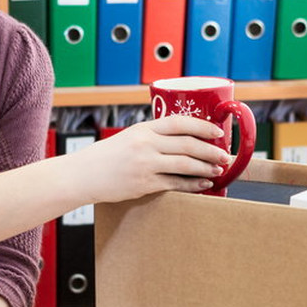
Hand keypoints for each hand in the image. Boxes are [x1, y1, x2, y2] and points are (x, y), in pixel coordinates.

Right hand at [74, 115, 232, 202]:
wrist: (82, 175)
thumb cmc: (105, 157)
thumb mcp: (128, 138)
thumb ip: (152, 137)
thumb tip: (181, 138)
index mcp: (143, 129)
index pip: (179, 122)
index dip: (202, 126)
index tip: (217, 132)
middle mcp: (146, 144)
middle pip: (188, 144)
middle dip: (211, 150)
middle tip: (224, 155)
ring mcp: (145, 165)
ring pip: (185, 164)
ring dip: (206, 167)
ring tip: (218, 170)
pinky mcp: (144, 184)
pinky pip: (175, 184)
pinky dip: (193, 184)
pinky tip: (203, 184)